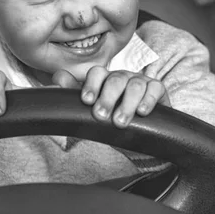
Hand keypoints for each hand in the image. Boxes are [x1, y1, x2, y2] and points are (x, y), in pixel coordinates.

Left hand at [53, 67, 169, 127]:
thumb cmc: (112, 123)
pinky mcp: (158, 89)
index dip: (91, 85)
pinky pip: (155, 88)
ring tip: (120, 122)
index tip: (87, 101)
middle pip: (115, 79)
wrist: (140, 140)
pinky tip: (142, 112)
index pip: (97, 73)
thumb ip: (73, 95)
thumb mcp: (91, 113)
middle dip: (107, 98)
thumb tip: (56, 80)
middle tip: (101, 117)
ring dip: (126, 104)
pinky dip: (148, 100)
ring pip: (134, 85)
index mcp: (104, 79)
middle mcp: (122, 77)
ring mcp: (141, 81)